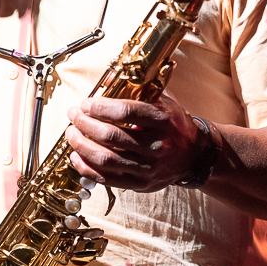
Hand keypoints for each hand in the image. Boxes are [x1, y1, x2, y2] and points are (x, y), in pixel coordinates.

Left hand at [65, 94, 204, 192]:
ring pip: (105, 159)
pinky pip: (107, 179)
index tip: (85, 103)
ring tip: (71, 133)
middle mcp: (156, 146)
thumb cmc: (173, 124)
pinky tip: (76, 155)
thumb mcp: (163, 102)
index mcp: (162, 121)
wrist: (195, 156)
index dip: (100, 107)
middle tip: (73, 115)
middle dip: (85, 124)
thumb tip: (107, 81)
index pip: (125, 112)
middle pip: (111, 136)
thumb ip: (140, 91)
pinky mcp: (140, 184)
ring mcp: (148, 168)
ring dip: (81, 145)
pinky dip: (86, 168)